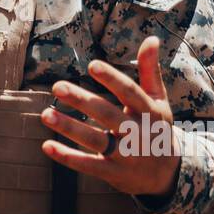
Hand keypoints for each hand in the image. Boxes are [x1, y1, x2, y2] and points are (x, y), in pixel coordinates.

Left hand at [41, 36, 180, 197]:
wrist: (168, 176)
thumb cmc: (157, 128)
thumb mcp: (159, 101)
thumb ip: (150, 70)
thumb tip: (151, 37)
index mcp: (150, 112)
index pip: (130, 93)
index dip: (112, 79)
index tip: (92, 65)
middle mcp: (138, 134)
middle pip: (108, 115)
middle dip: (83, 101)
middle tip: (57, 86)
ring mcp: (126, 156)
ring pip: (95, 141)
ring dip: (69, 128)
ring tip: (45, 114)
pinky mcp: (113, 173)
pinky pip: (88, 166)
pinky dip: (67, 157)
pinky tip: (46, 146)